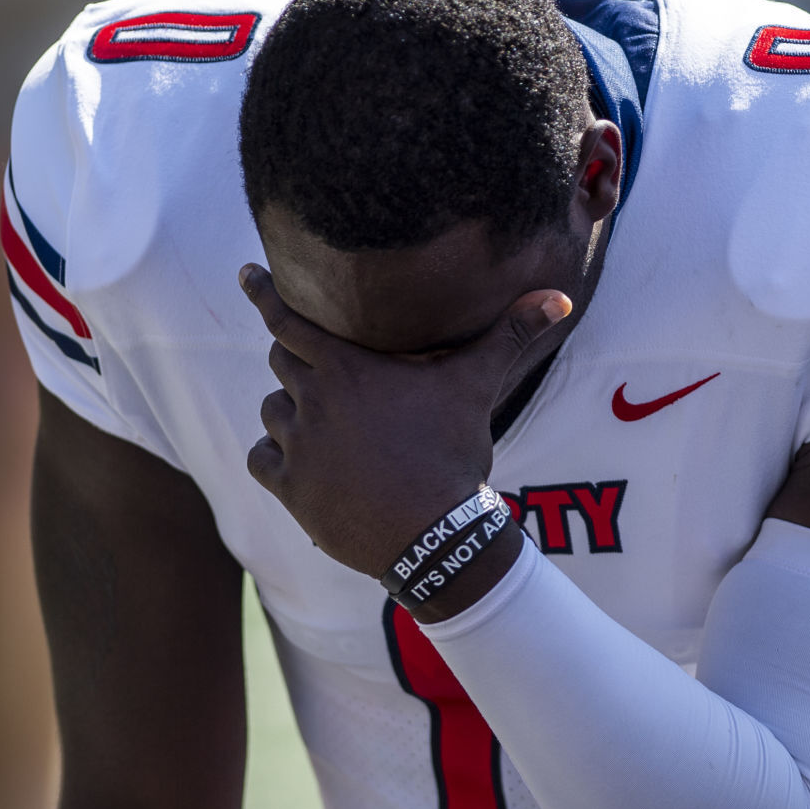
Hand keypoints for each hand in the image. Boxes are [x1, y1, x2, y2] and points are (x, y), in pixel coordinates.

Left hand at [240, 263, 569, 579]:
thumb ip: (509, 335)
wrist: (434, 534)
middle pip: (282, 362)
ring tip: (324, 426)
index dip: (266, 292)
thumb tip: (560, 298)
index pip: (289, 318)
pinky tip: (301, 463)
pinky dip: (276, 457)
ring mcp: (297, 446)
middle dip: (298, 361)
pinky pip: (263, 459)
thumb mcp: (476, 387)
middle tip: (319, 371)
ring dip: (291, 412)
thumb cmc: (453, 453)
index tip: (249, 274)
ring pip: (274, 412)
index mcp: (346, 368)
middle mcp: (313, 400)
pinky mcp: (289, 488)